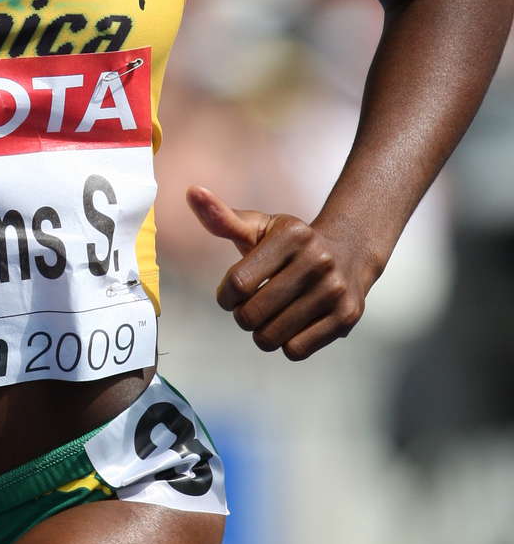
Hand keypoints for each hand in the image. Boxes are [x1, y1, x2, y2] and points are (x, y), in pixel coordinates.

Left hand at [186, 185, 369, 360]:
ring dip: (262, 333)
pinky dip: (286, 344)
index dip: (225, 296)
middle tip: (253, 306)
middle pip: (250, 315)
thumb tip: (192, 192)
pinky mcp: (346, 317)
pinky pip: (296, 351)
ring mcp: (334, 290)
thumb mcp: (259, 227)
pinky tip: (293, 325)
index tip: (232, 293)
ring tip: (272, 316)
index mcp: (291, 235)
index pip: (237, 283)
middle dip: (243, 316)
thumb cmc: (291, 243)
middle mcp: (317, 260)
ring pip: (271, 337)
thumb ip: (222, 217)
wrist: (350, 251)